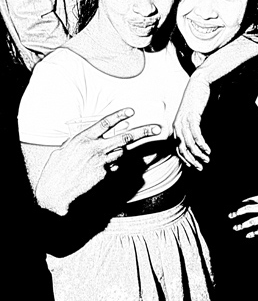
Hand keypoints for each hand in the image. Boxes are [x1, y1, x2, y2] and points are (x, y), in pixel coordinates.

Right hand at [36, 108, 160, 214]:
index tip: (132, 111)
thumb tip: (94, 136)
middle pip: (125, 137)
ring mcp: (101, 161)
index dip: (119, 115)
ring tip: (99, 159)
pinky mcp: (104, 174)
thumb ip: (81, 140)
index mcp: (83, 138)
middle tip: (157, 129)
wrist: (56, 190)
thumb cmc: (57, 168)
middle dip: (144, 132)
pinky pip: (113, 166)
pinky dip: (110, 166)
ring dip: (118, 152)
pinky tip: (96, 172)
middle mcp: (94, 148)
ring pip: (120, 153)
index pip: (105, 123)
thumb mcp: (66, 148)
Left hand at [173, 75, 210, 170]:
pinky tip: (208, 149)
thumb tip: (196, 140)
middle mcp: (177, 126)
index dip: (186, 160)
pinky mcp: (191, 117)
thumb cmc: (196, 100)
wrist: (198, 84)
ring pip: (189, 144)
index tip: (195, 166)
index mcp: (176, 127)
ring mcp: (183, 122)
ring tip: (207, 159)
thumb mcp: (191, 117)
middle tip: (201, 167)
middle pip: (183, 149)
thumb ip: (191, 128)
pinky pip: (196, 135)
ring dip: (199, 154)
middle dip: (192, 160)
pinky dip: (202, 144)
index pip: (178, 149)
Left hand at [228, 193, 257, 237]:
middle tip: (230, 216)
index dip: (242, 203)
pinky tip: (248, 235)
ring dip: (242, 225)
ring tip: (236, 228)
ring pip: (252, 221)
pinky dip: (253, 233)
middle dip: (237, 212)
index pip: (252, 199)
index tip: (236, 206)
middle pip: (248, 209)